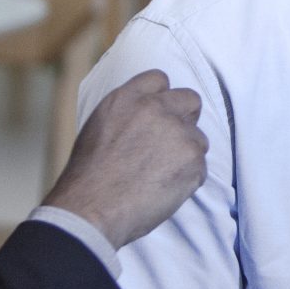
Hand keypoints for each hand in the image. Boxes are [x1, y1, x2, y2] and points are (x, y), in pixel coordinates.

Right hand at [43, 70, 207, 247]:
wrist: (92, 209)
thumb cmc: (88, 178)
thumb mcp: (98, 128)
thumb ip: (127, 114)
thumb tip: (145, 116)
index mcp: (127, 99)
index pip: (159, 79)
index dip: (162, 97)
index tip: (159, 114)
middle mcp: (155, 109)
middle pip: (190, 100)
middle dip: (185, 118)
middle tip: (171, 143)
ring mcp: (178, 133)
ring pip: (199, 138)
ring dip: (186, 154)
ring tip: (160, 175)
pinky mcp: (193, 159)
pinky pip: (201, 167)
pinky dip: (188, 179)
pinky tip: (164, 190)